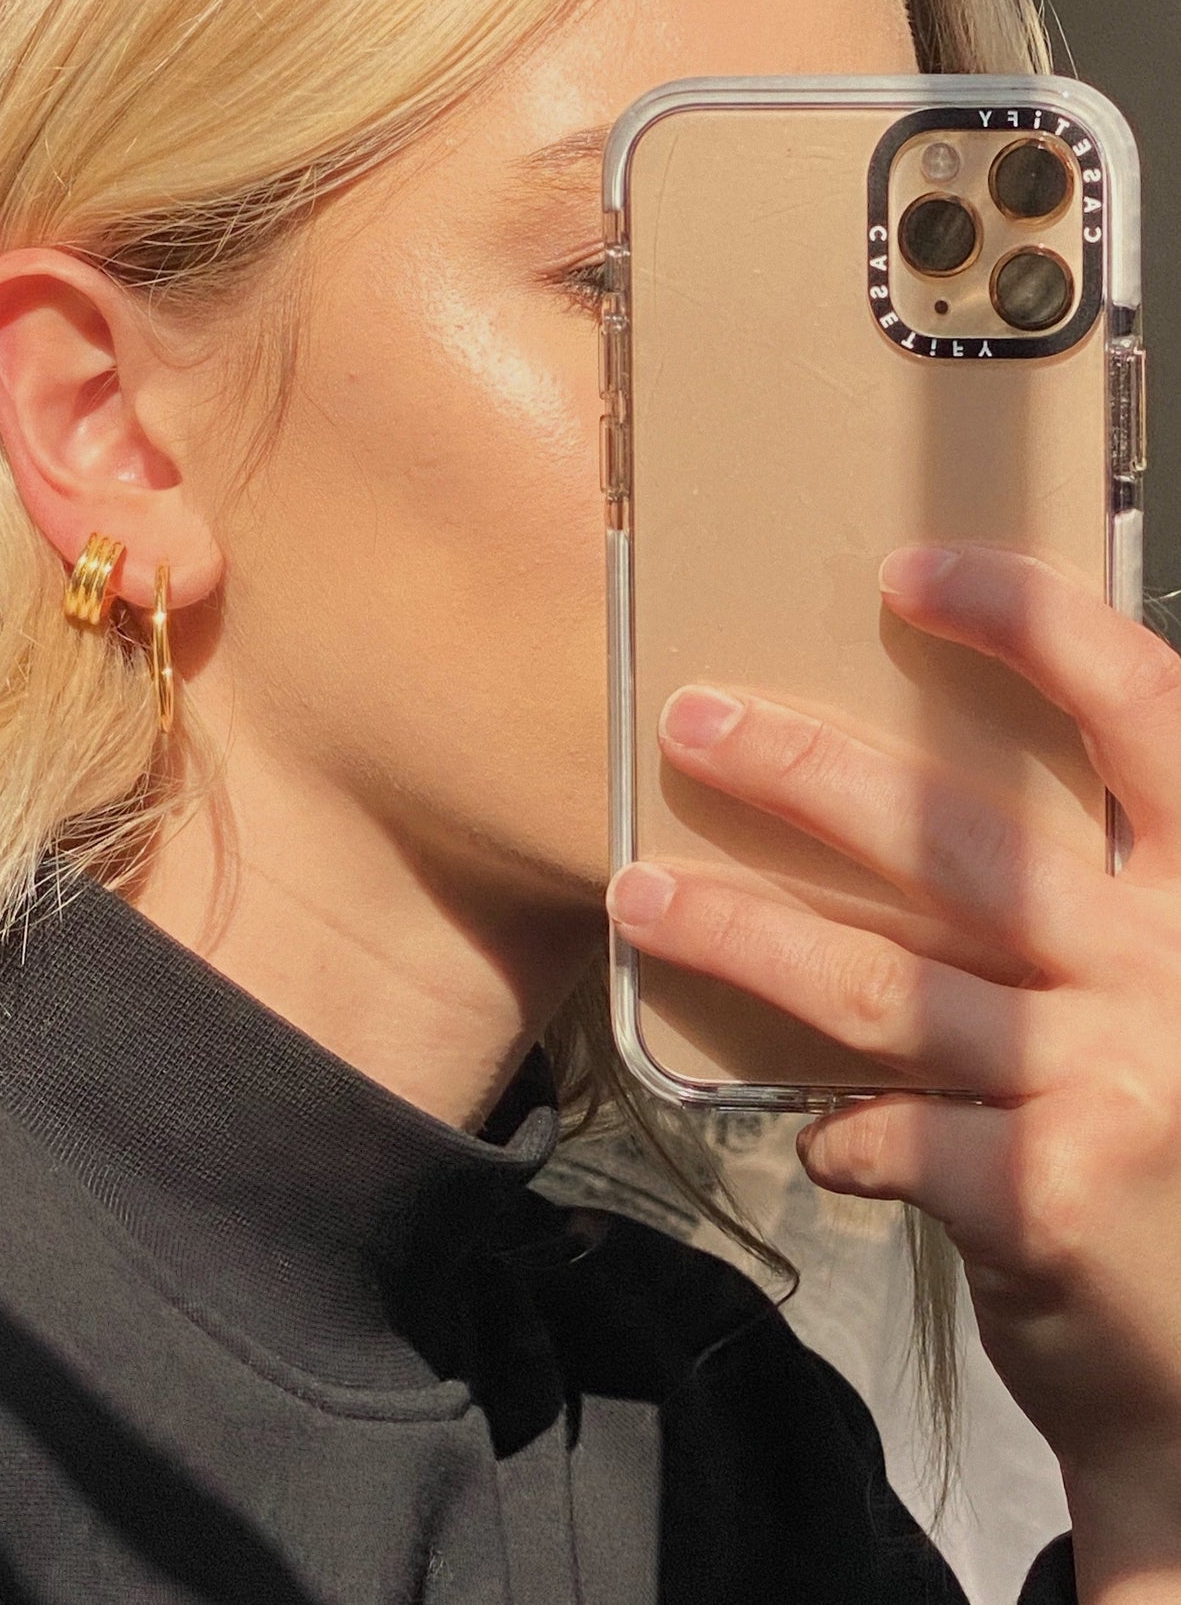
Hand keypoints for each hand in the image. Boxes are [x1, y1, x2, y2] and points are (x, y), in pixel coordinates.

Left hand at [605, 544, 1180, 1596]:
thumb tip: (870, 806)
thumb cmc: (1172, 1143)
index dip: (1031, 624)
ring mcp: (1113, 1081)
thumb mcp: (1159, 993)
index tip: (908, 571)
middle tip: (689, 724)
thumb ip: (1070, 911)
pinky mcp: (1050, 1198)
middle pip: (961, 841)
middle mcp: (1171, 966)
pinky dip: (836, 1132)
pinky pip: (886, 1134)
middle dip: (806, 773)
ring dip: (743, 936)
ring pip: (882, 984)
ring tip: (642, 896)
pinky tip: (813, 1140)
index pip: (1141, 709)